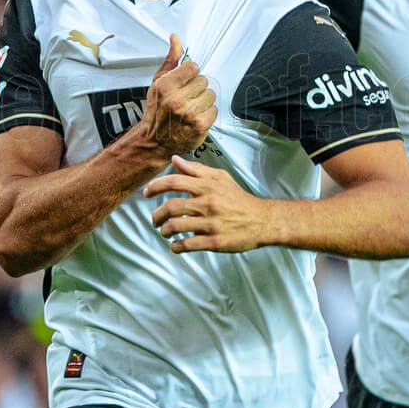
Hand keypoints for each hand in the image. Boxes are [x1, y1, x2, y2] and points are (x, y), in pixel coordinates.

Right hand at [130, 35, 215, 159]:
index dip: (189, 74)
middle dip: (196, 88)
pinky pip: (214, 110)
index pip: (193, 67)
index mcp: (165, 86)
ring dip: (203, 100)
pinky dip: (207, 113)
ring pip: (211, 95)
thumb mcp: (158, 83)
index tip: (184, 82)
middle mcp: (177, 100)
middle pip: (203, 81)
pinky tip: (195, 116)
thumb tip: (176, 39)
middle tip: (186, 97)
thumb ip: (170, 60)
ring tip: (191, 107)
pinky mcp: (200, 126)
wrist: (154, 141)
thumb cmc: (156, 111)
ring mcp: (190, 113)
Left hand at [146, 155, 273, 253]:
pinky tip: (175, 245)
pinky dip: (176, 246)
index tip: (146, 193)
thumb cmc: (237, 198)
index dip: (155, 187)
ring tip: (164, 232)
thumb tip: (175, 160)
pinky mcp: (215, 242)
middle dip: (156, 215)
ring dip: (164, 231)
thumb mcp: (220, 178)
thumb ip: (196, 170)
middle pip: (170, 207)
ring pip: (176, 227)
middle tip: (155, 220)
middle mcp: (207, 203)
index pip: (174, 182)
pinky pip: (187, 245)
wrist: (262, 220)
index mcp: (207, 186)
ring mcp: (211, 224)